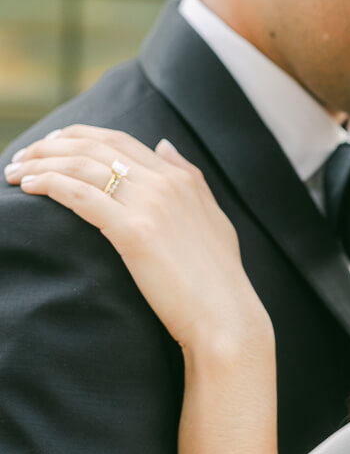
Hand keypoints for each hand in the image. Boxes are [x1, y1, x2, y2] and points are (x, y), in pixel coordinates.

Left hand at [5, 125, 271, 355]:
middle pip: (96, 147)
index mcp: (181, 178)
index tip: (52, 142)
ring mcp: (151, 204)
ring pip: (83, 167)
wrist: (225, 317)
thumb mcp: (212, 217)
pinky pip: (81, 196)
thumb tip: (165, 145)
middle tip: (23, 154)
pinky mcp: (134, 231)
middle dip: (52, 145)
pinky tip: (30, 187)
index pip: (120, 140)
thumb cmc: (218, 278)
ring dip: (42, 164)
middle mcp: (166, 182)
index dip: (80, 136)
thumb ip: (190, 177)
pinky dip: (51, 185)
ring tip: (15, 171)